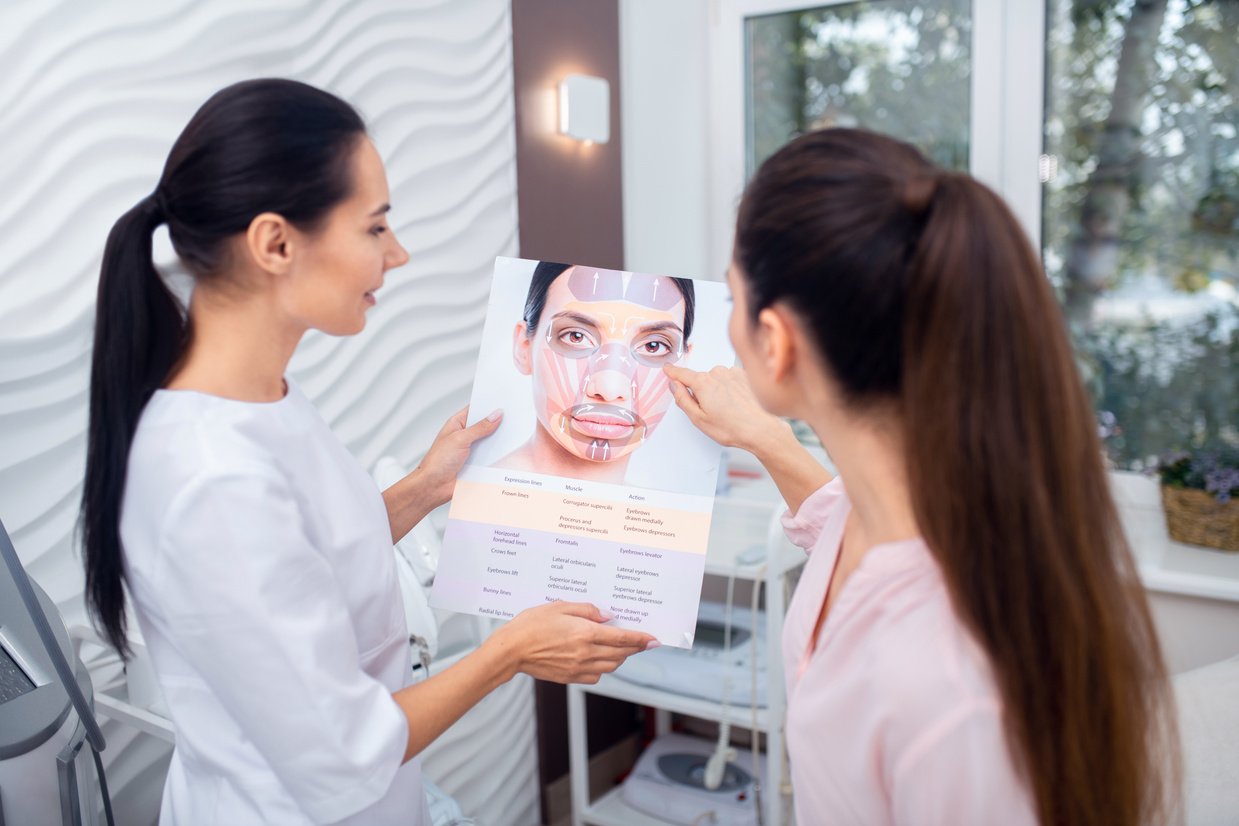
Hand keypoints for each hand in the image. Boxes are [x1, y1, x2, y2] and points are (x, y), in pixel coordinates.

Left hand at [415, 406, 502, 506]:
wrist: (433, 487)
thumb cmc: (436, 462)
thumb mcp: (460, 439)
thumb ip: (479, 428)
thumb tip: (495, 416)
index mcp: (457, 424)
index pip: (475, 409)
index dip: (488, 406)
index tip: (503, 403)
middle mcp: (465, 436)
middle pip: (485, 426)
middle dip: (497, 424)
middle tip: (511, 421)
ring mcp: (471, 450)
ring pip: (490, 442)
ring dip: (497, 442)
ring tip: (509, 437)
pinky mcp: (477, 463)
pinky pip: (491, 457)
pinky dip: (497, 456)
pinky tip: (504, 454)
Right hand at [487, 601, 655, 684]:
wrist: (510, 650)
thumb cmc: (531, 625)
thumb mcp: (560, 606)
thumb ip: (587, 610)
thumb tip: (607, 616)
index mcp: (585, 634)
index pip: (622, 638)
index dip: (641, 639)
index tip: (654, 639)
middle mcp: (585, 654)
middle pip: (621, 654)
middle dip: (635, 648)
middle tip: (643, 642)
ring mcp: (578, 668)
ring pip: (611, 667)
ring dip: (621, 658)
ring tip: (624, 649)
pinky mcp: (569, 677)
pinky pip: (596, 675)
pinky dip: (604, 668)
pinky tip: (601, 659)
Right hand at [664, 364, 787, 454]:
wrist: (761, 429)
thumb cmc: (732, 427)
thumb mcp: (698, 419)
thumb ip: (682, 399)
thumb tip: (674, 385)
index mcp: (703, 382)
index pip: (682, 374)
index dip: (673, 372)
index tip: (667, 368)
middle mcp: (717, 373)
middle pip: (701, 380)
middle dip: (702, 392)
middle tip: (711, 412)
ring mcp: (732, 373)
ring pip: (716, 380)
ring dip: (718, 391)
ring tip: (728, 410)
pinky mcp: (745, 375)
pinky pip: (730, 380)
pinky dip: (730, 389)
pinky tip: (737, 404)